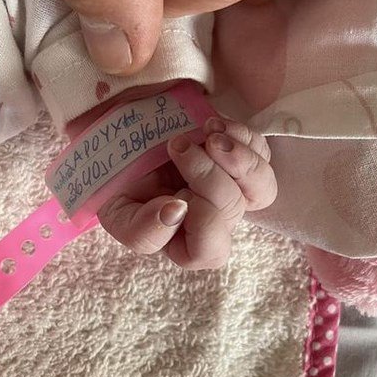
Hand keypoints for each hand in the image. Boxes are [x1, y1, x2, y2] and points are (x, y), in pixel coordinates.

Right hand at [97, 117, 276, 269]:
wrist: (121, 138)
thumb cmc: (116, 180)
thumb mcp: (115, 212)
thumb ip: (141, 230)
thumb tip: (174, 213)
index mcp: (183, 242)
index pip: (209, 251)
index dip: (202, 224)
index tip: (174, 197)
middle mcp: (214, 218)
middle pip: (232, 209)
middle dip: (206, 174)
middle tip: (176, 145)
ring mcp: (232, 187)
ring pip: (262, 187)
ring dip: (238, 159)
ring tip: (209, 134)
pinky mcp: (241, 156)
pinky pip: (262, 153)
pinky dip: (242, 137)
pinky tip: (215, 126)